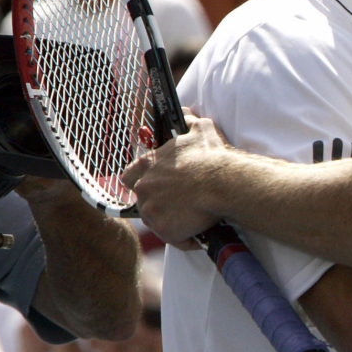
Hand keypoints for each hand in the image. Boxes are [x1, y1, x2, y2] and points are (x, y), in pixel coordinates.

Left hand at [121, 112, 225, 244]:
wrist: (223, 183)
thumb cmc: (212, 157)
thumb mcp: (200, 130)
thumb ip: (188, 122)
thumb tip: (186, 113)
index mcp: (149, 165)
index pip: (129, 176)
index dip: (142, 181)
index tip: (156, 184)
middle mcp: (144, 189)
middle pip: (143, 201)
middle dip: (159, 202)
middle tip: (180, 202)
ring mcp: (152, 211)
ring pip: (158, 220)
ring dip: (173, 219)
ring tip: (194, 217)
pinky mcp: (165, 230)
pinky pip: (175, 237)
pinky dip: (186, 236)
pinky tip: (200, 231)